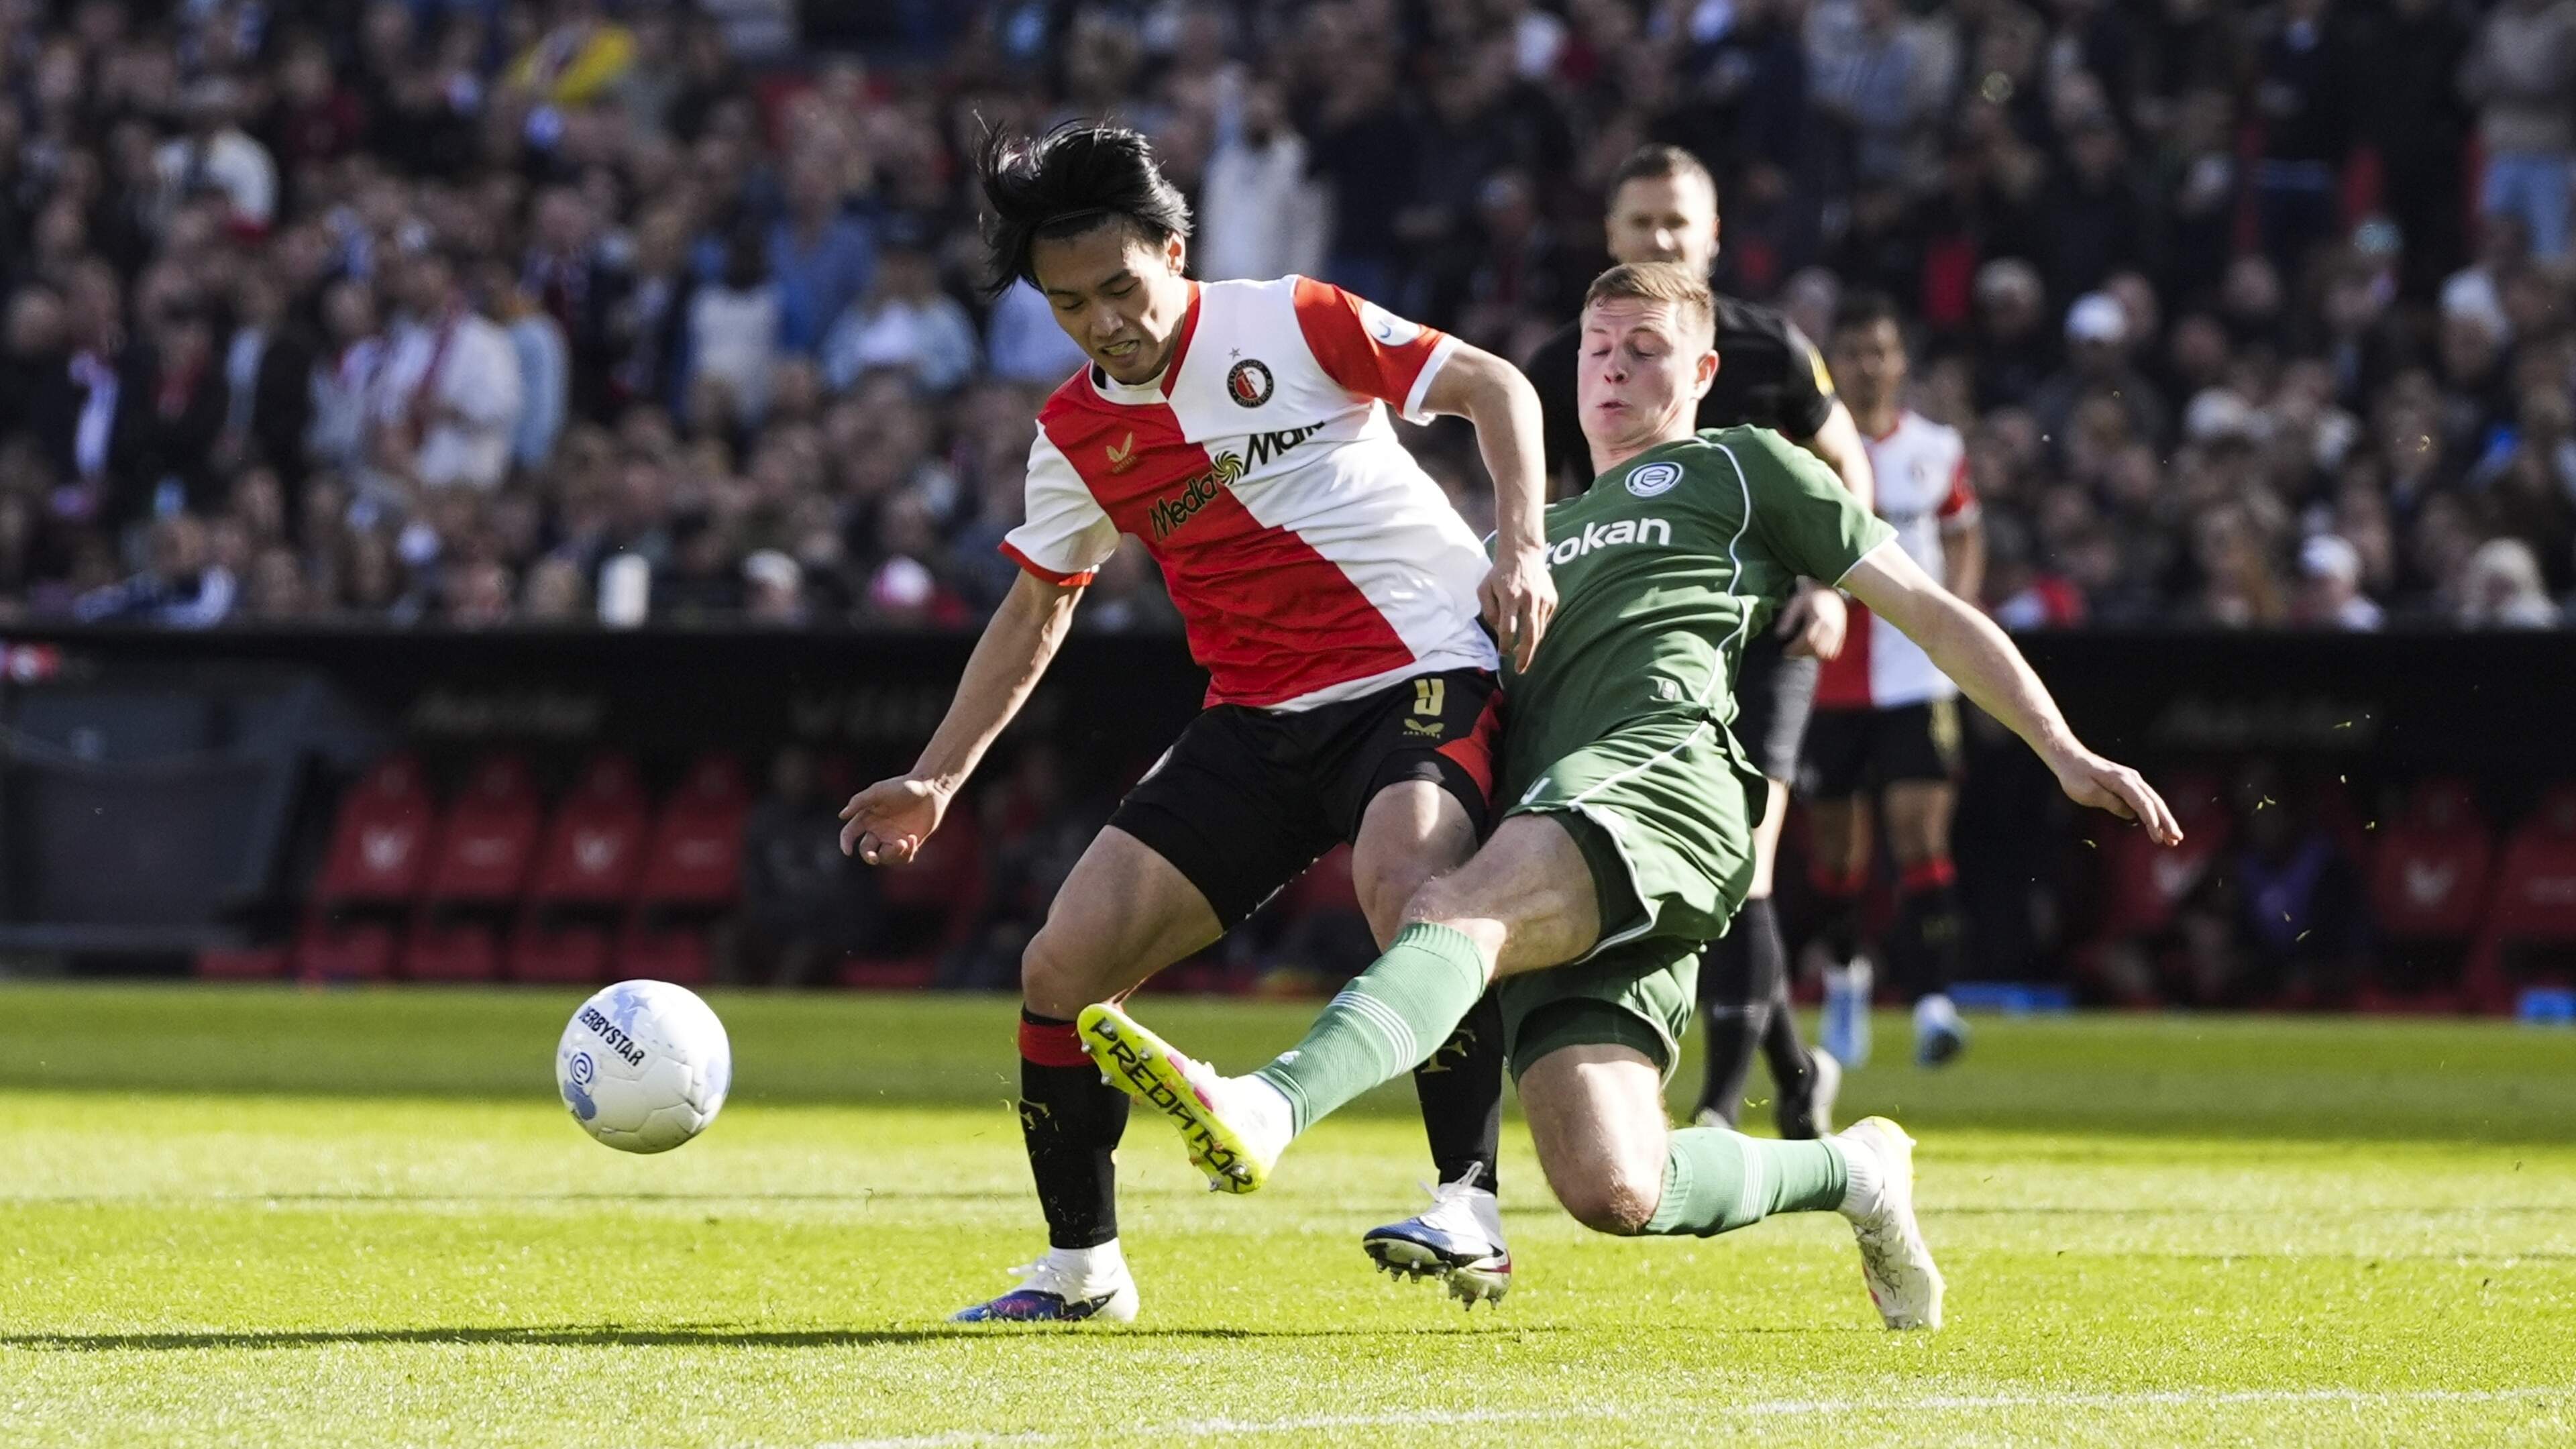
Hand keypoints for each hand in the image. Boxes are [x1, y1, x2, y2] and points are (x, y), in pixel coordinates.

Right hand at [838, 774, 953, 863]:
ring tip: (903, 842)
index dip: (846, 843)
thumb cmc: (902, 786)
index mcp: (867, 818)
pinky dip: (907, 853)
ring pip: (886, 857)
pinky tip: (913, 838)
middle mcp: (878, 830)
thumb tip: (842, 816)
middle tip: (875, 858)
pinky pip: (904, 857)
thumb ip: (859, 801)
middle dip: (869, 857)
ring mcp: (894, 837)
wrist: (930, 788)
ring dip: (892, 854)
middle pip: (867, 850)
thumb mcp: (878, 791)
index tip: (848, 851)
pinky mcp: (910, 843)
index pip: (850, 833)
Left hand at [1479, 546, 1556, 672]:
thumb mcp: (1484, 589)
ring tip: (1523, 658)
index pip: (1507, 628)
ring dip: (1532, 647)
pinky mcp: (1552, 599)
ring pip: (1540, 631)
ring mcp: (1543, 599)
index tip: (1502, 654)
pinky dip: (1537, 631)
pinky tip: (1529, 634)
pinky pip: (1545, 621)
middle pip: (1530, 635)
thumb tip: (1498, 631)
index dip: (1505, 644)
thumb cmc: (1499, 574)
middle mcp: (1528, 599)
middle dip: (1525, 656)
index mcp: (1510, 597)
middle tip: (1520, 670)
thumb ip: (1488, 611)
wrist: (1523, 554)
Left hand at [1777, 587, 1847, 659]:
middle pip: (1816, 647)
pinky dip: (1825, 654)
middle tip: (1791, 653)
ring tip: (1802, 653)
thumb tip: (1780, 635)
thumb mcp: (1796, 602)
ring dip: (1813, 655)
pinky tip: (1815, 653)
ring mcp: (1837, 630)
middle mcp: (1829, 625)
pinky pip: (1835, 649)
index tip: (1786, 651)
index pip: (1806, 639)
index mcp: (1817, 617)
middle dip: (1802, 653)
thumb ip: (1788, 618)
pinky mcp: (1841, 633)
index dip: (1795, 648)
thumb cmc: (1811, 595)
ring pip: (1826, 650)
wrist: (1831, 589)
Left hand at [2045, 745, 2183, 845]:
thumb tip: (2131, 814)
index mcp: (2122, 780)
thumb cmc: (2075, 776)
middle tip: (2176, 839)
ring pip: (2153, 801)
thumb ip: (2111, 803)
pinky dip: (2154, 813)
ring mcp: (2131, 780)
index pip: (2142, 803)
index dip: (2152, 821)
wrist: (2069, 758)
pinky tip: (2158, 826)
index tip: (2157, 838)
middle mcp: (2131, 778)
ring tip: (2173, 838)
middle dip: (2167, 822)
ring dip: (2164, 819)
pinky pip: (2145, 800)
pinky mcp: (2128, 784)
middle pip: (2154, 802)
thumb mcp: (2088, 793)